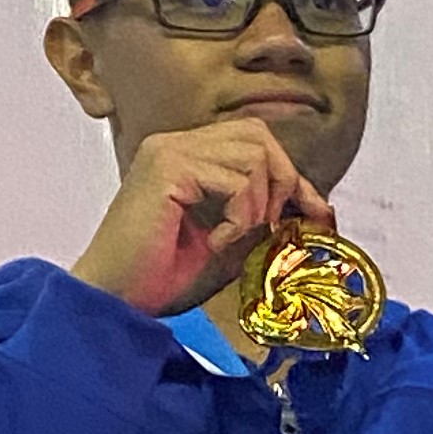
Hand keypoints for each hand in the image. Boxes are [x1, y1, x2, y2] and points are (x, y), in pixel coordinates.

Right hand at [70, 119, 334, 317]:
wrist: (115, 297)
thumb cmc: (162, 276)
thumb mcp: (230, 244)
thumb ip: (263, 218)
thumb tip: (315, 207)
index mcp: (187, 155)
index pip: (255, 141)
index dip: (292, 177)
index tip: (317, 214)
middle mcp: (175, 143)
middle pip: (259, 136)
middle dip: (281, 183)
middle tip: (266, 227)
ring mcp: (168, 151)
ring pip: (254, 156)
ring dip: (258, 204)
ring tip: (233, 237)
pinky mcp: (167, 169)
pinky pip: (237, 181)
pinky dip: (240, 217)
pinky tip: (216, 242)